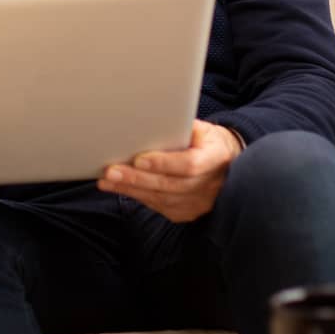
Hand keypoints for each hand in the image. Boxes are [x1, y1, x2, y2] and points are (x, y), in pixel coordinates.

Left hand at [96, 120, 243, 222]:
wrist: (228, 167)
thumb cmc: (209, 142)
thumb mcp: (203, 128)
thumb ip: (182, 127)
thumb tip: (151, 120)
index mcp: (216, 158)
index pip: (190, 165)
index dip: (164, 163)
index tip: (139, 159)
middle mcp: (209, 185)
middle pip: (170, 185)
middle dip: (137, 179)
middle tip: (111, 171)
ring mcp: (198, 203)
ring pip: (160, 198)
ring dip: (130, 189)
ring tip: (106, 180)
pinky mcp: (186, 212)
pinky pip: (158, 206)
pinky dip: (137, 196)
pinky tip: (118, 188)